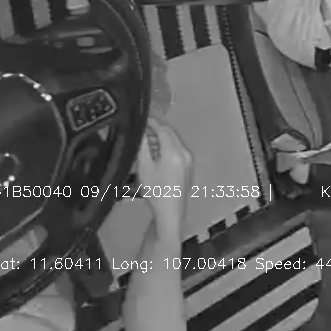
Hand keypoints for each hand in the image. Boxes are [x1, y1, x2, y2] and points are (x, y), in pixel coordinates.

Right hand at [137, 117, 192, 238]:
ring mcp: (189, 161)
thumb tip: (141, 132)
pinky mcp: (188, 168)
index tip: (142, 118)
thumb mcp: (144, 167)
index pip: (163, 129)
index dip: (152, 122)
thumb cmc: (155, 190)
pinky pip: (178, 151)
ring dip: (161, 139)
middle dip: (156, 129)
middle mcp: (185, 153)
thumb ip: (143, 146)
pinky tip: (156, 153)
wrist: (170, 212)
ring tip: (146, 141)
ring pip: (174, 142)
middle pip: (170, 134)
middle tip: (142, 128)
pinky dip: (167, 147)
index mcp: (174, 151)